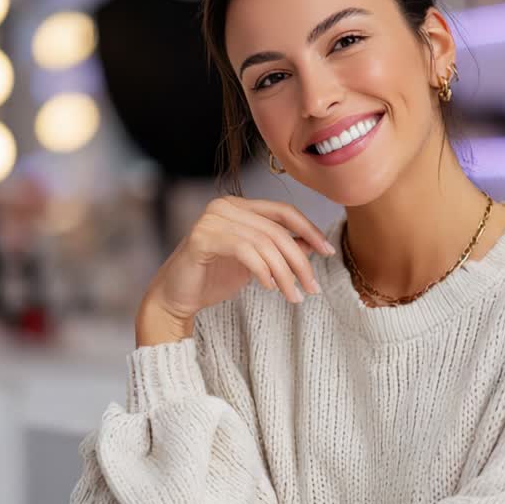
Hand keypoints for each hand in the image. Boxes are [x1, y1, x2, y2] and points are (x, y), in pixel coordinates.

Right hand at [138, 197, 334, 345]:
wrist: (176, 298)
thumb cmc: (213, 278)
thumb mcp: (256, 263)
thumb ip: (279, 249)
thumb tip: (312, 244)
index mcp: (239, 205)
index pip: (283, 211)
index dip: (309, 230)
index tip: (328, 252)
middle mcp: (224, 206)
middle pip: (276, 230)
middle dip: (300, 261)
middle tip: (312, 287)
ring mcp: (211, 219)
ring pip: (264, 243)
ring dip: (284, 273)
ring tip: (293, 296)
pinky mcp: (201, 238)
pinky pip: (244, 251)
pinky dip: (262, 270)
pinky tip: (270, 287)